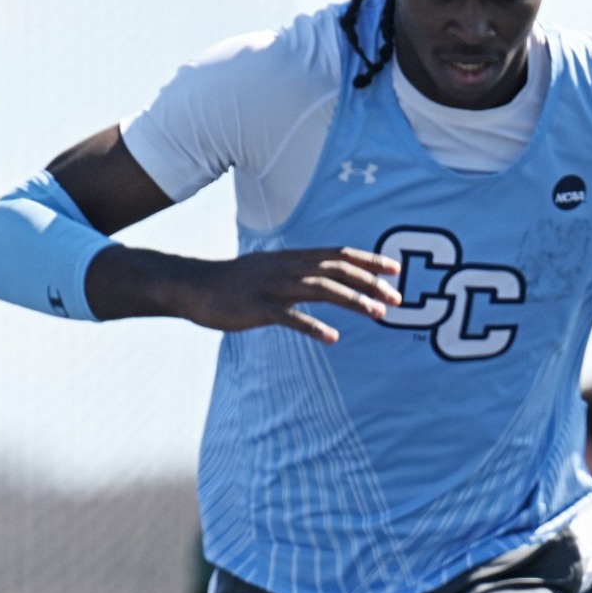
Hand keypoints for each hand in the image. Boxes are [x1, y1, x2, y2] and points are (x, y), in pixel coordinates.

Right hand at [93, 245, 401, 340]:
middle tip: (398, 299)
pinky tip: (333, 337)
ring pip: (320, 290)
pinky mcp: (257, 308)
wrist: (194, 286)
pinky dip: (313, 326)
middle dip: (371, 284)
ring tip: (378, 314)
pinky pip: (289, 317)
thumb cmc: (237, 283)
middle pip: (337, 271)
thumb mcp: (274, 272)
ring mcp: (272, 287)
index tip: (396, 270)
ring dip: (353, 300)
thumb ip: (302, 276)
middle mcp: (288, 268)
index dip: (369, 261)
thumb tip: (332, 284)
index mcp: (293, 259)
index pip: (339, 255)